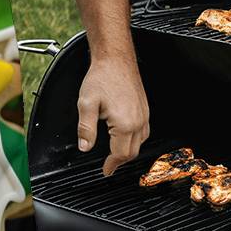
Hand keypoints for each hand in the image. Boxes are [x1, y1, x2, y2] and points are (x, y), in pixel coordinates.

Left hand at [76, 56, 149, 176]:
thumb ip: (85, 128)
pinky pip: (144, 131)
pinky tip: (126, 136)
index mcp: (125, 123)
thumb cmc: (102, 77)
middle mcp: (138, 121)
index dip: (111, 165)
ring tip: (116, 154)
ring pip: (140, 142)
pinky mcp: (145, 108)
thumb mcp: (86, 103)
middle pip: (131, 152)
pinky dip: (135, 139)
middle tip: (109, 165)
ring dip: (128, 151)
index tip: (105, 171)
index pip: (120, 154)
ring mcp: (144, 114)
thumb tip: (85, 147)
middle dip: (119, 161)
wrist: (115, 58)